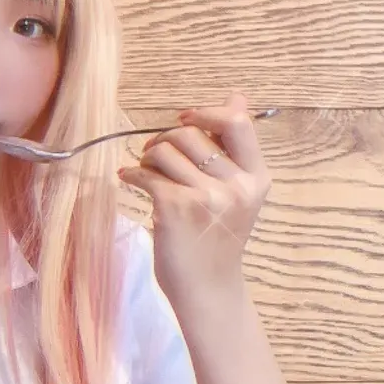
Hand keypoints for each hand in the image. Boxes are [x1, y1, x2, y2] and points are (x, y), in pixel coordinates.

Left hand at [117, 91, 270, 306]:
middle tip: (154, 152)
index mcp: (256, 177)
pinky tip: (128, 178)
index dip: (207, 112)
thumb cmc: (218, 240)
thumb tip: (237, 95)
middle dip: (165, 137)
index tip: (186, 119)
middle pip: (191, 133)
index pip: (238, 122)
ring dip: (147, 157)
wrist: (208, 288)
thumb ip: (234, 149)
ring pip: (165, 150)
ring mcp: (206, 197)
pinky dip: (131, 174)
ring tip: (145, 172)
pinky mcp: (176, 209)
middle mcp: (235, 185)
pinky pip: (146, 174)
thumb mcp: (238, 194)